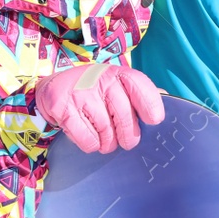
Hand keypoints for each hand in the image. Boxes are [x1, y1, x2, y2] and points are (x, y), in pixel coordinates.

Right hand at [37, 64, 164, 152]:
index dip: (149, 103)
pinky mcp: (62, 108)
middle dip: (128, 135)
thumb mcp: (114, 85)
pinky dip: (90, 144)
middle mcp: (98, 78)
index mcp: (116, 73)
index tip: (154, 120)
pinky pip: (87, 138)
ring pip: (105, 130)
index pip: (138, 83)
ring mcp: (79, 92)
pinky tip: (89, 137)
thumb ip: (138, 92)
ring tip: (105, 139)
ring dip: (107, 142)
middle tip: (128, 142)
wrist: (52, 89)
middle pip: (123, 114)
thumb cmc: (93, 91)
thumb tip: (166, 95)